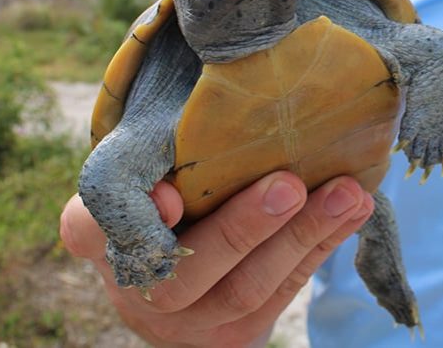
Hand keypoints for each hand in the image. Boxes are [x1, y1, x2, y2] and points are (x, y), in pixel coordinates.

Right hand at [60, 171, 373, 347]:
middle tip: (288, 185)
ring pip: (244, 290)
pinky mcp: (232, 338)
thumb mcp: (151, 155)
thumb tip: (219, 118)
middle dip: (242, 228)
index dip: (122, 217)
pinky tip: (354, 210)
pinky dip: (321, 246)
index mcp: (97, 236)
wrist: (187, 262)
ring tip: (346, 194)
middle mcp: (133, 286)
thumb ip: (164, 143)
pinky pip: (283, 293)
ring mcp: (184, 321)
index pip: (88, 227)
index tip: (169, 195)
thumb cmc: (175, 182)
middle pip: (181, 272)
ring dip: (302, 237)